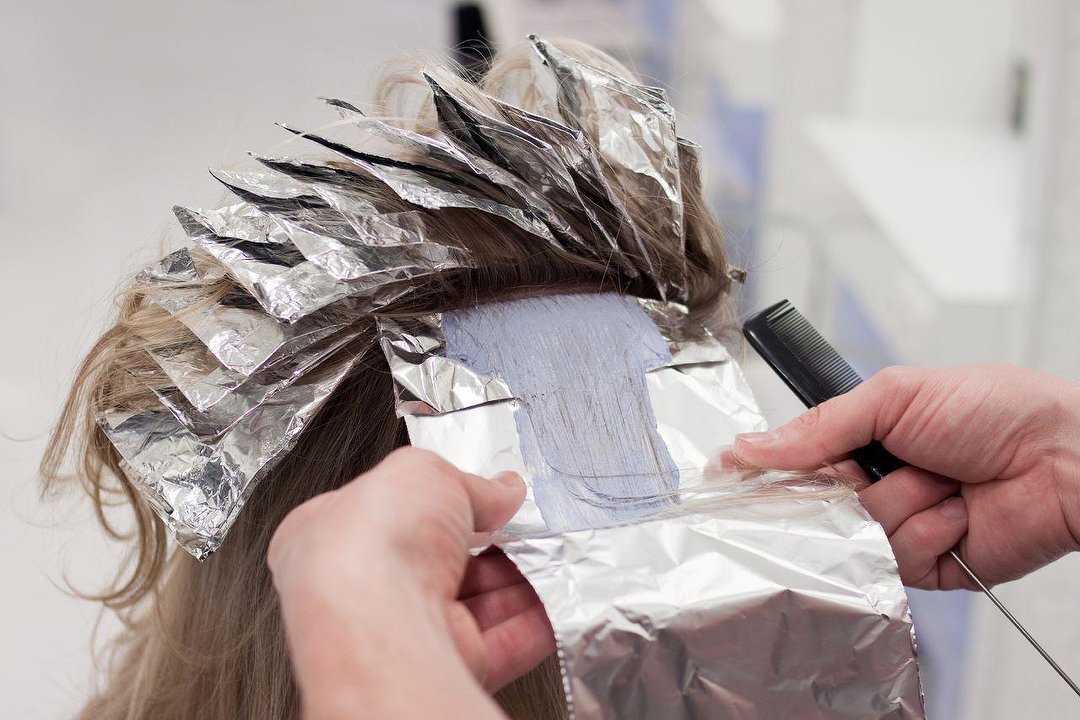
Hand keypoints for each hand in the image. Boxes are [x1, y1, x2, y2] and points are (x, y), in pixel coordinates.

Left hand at [267, 447, 554, 719]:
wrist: (380, 621)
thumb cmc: (373, 542)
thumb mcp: (424, 474)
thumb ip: (469, 484)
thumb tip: (500, 490)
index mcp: (338, 534)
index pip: (397, 515)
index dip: (443, 501)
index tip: (484, 496)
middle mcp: (369, 590)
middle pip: (443, 563)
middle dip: (490, 545)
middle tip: (523, 528)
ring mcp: (408, 632)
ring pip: (476, 605)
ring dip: (518, 582)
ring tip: (551, 557)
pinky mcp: (446, 667)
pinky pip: (501, 646)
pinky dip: (533, 624)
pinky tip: (555, 600)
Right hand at [732, 365, 1079, 589]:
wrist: (1068, 456)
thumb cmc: (997, 409)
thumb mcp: (896, 395)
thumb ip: (820, 425)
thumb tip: (751, 445)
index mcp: (865, 439)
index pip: (796, 461)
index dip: (772, 468)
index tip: (735, 470)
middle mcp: (878, 484)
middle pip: (818, 504)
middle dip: (847, 484)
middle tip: (879, 463)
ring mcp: (901, 526)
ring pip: (858, 533)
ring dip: (904, 500)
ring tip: (945, 478)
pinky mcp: (928, 565)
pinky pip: (897, 561)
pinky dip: (930, 531)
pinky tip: (960, 511)